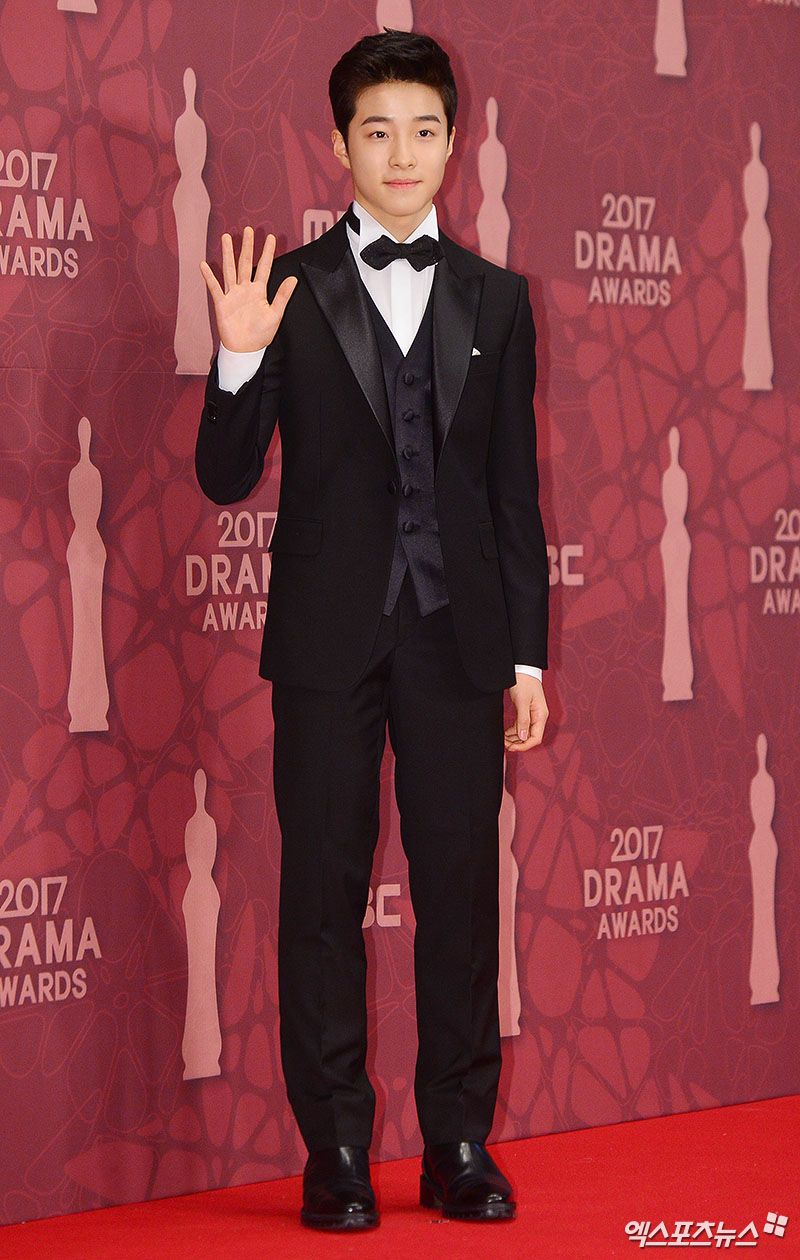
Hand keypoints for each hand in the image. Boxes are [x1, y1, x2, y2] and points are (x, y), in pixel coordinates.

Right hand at [199, 226, 297, 352]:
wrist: (245, 350)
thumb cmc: (261, 335)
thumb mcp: (275, 315)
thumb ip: (283, 296)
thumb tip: (293, 278)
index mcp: (259, 292)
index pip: (264, 267)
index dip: (267, 253)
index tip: (271, 238)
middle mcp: (245, 289)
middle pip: (245, 263)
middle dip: (247, 246)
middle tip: (249, 230)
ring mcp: (232, 295)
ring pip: (229, 269)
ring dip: (227, 254)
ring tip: (226, 237)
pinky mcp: (222, 303)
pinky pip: (214, 287)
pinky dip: (209, 276)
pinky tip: (204, 264)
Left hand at [504, 675, 547, 751]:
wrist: (522, 668)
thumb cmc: (524, 682)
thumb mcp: (522, 701)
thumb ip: (523, 720)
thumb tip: (523, 737)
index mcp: (541, 715)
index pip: (536, 738)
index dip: (524, 746)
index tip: (511, 747)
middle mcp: (538, 717)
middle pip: (530, 737)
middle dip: (518, 743)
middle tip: (504, 744)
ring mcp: (533, 714)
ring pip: (525, 733)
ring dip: (515, 738)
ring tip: (503, 739)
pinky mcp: (526, 711)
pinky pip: (521, 726)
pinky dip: (514, 731)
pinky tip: (505, 733)